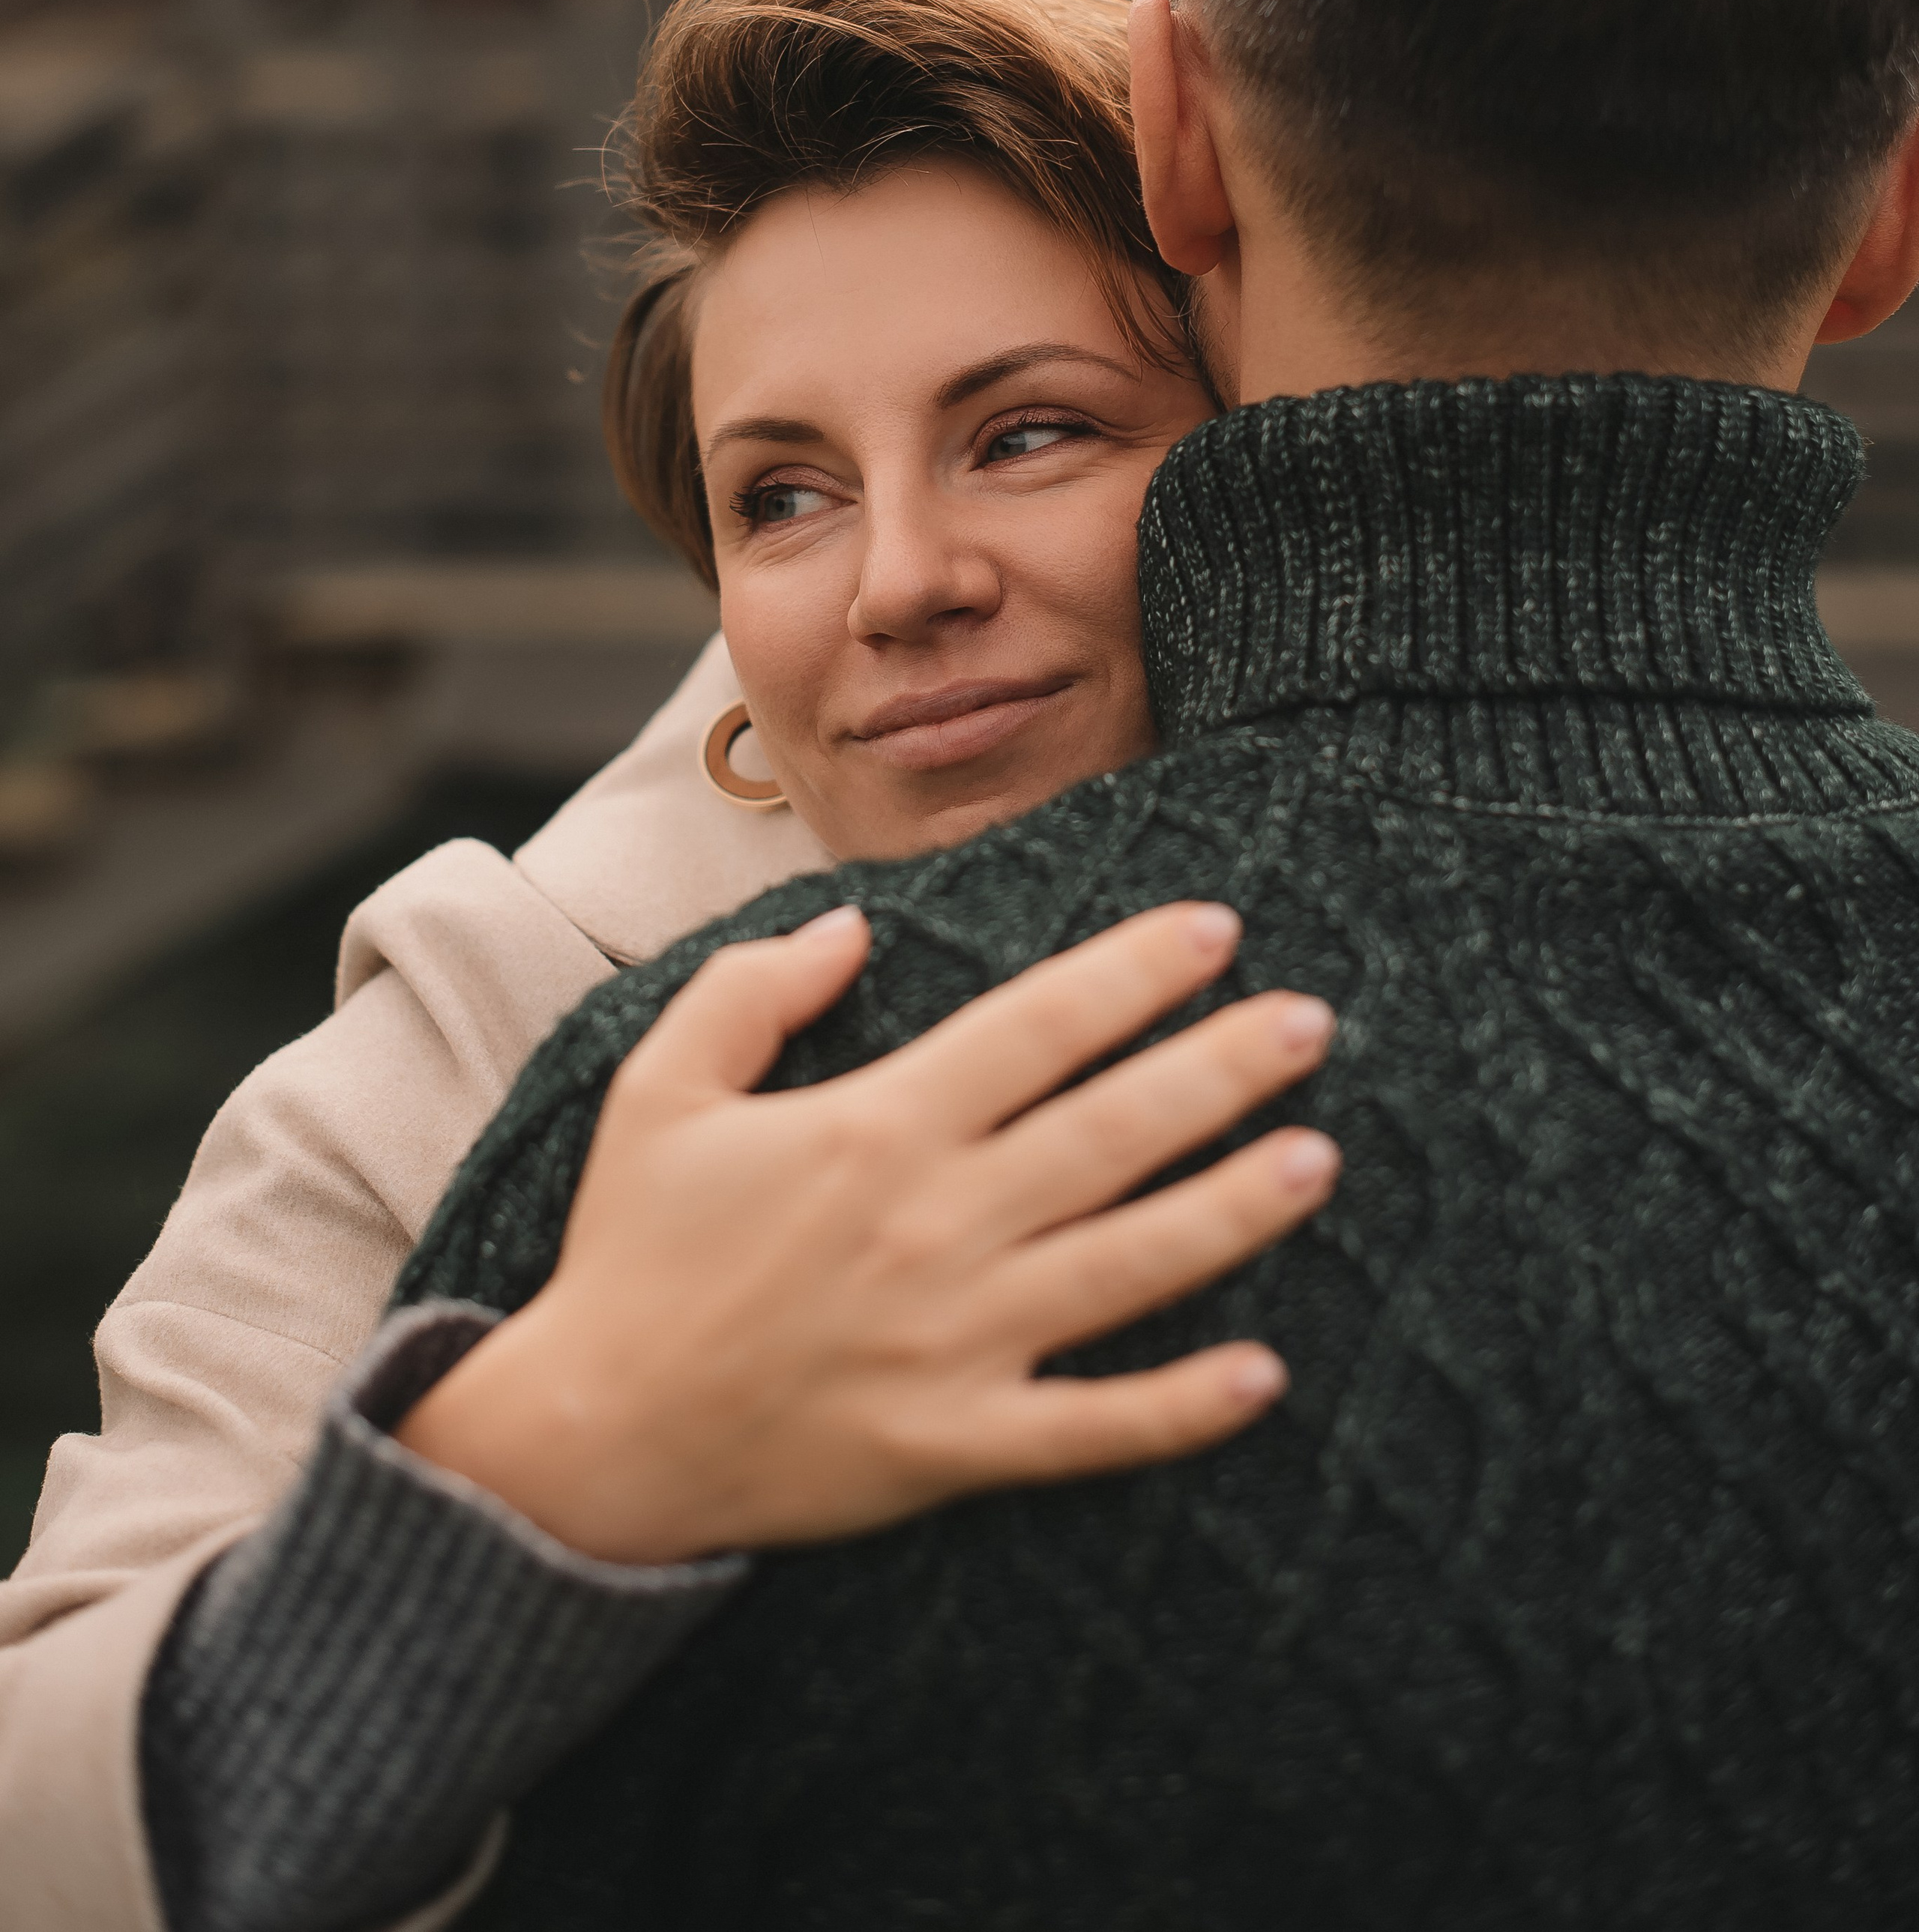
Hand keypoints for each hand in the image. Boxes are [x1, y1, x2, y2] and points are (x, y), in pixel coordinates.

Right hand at [397, 900, 1338, 1564]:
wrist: (591, 1440)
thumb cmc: (631, 1251)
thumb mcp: (658, 1088)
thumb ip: (752, 990)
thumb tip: (856, 924)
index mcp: (874, 1128)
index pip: (1036, 1028)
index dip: (1133, 972)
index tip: (1216, 928)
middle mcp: (932, 1224)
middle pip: (1110, 1130)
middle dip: (1221, 1066)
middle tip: (1312, 1020)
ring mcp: (954, 1341)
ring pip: (1127, 1265)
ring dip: (1233, 1211)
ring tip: (1319, 1159)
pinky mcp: (955, 1446)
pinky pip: (1091, 1428)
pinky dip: (1180, 1407)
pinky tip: (1264, 1373)